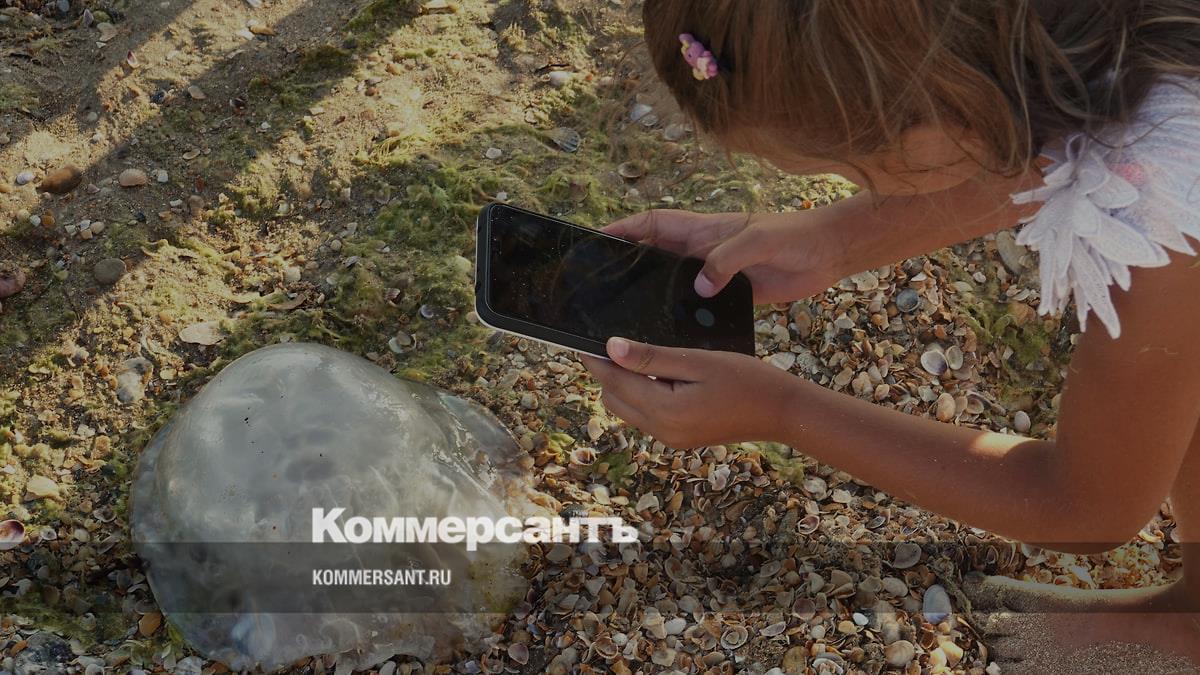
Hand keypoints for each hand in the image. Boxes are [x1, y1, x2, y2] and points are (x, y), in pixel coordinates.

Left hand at [580, 337, 798, 447]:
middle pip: (614, 399)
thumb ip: (652, 357)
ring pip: (628, 409)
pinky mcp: (680, 438)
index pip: (614, 382)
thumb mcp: (698, 361)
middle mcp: (663, 431)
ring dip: (626, 384)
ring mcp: (671, 439)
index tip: (580, 340)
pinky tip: (662, 374)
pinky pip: (647, 415)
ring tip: (642, 356)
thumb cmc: (746, 380)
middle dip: (608, 373)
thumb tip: (611, 348)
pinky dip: (644, 395)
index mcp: (665, 411)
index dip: (596, 360)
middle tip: (614, 342)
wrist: (781, 411)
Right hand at [604, 209, 843, 303]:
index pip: (654, 224)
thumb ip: (727, 260)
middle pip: (654, 255)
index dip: (625, 228)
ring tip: (624, 313)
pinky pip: (697, 306)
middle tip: (599, 283)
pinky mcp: (729, 295)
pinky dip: (681, 315)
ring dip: (652, 293)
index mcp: (704, 230)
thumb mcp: (759, 242)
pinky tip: (668, 333)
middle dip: (627, 264)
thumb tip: (699, 288)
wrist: (829, 253)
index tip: (598, 237)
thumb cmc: (795, 237)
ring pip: (672, 282)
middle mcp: (703, 251)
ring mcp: (715, 273)